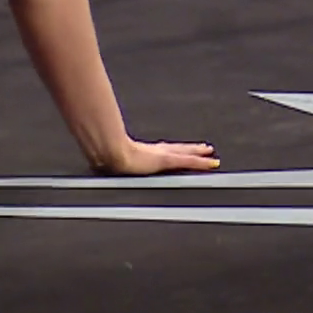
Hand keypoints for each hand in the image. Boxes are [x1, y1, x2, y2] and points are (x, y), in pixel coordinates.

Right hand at [91, 139, 219, 175]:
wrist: (109, 153)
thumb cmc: (106, 155)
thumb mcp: (111, 158)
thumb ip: (110, 158)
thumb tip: (99, 162)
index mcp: (144, 152)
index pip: (164, 150)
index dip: (175, 150)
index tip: (184, 150)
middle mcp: (156, 152)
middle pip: (179, 150)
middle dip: (192, 150)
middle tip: (206, 149)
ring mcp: (162, 156)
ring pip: (187, 155)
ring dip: (200, 157)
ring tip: (213, 159)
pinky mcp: (167, 160)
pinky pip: (188, 162)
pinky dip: (201, 163)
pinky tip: (212, 163)